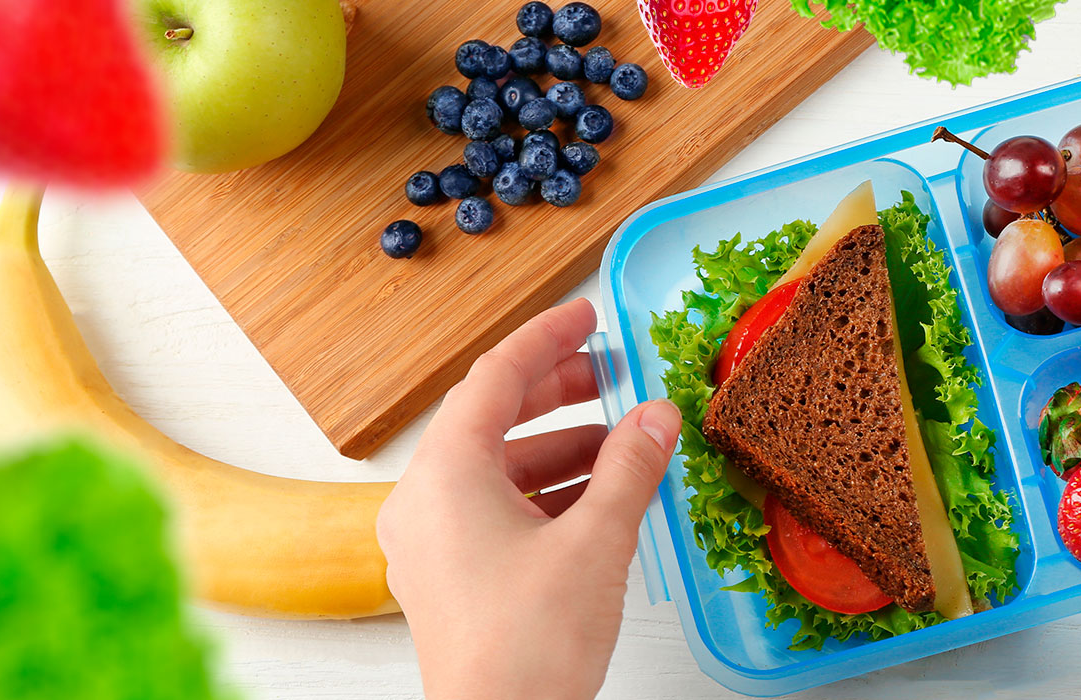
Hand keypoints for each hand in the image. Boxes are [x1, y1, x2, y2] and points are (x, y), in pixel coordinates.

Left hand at [377, 298, 680, 699]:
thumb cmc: (529, 645)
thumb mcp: (597, 540)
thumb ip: (630, 467)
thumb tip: (656, 416)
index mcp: (445, 475)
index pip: (494, 378)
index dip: (546, 339)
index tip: (586, 315)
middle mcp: (423, 503)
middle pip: (490, 420)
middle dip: (556, 394)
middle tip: (610, 373)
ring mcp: (429, 545)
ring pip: (495, 470)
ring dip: (558, 450)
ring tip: (621, 446)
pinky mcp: (447, 580)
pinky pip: (492, 511)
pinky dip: (542, 494)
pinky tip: (597, 500)